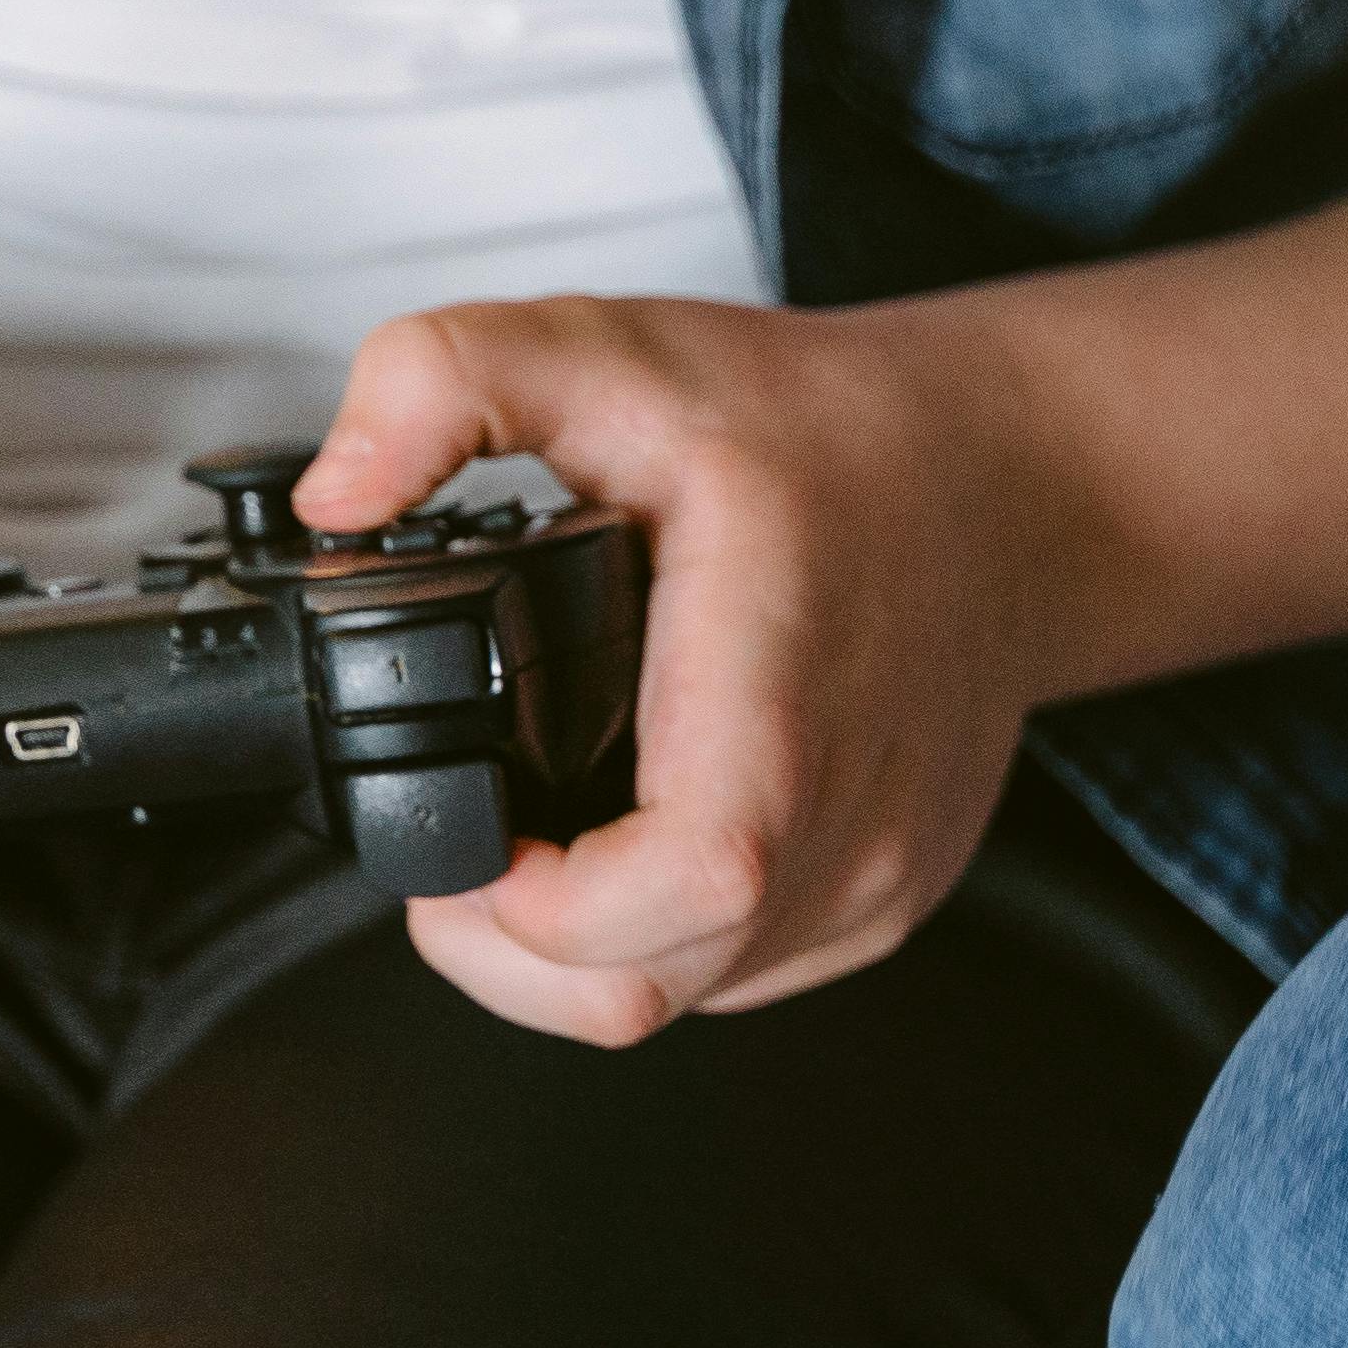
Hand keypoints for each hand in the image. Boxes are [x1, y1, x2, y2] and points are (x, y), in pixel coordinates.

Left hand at [301, 295, 1082, 1043]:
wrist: (1012, 486)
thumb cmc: (828, 436)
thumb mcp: (615, 350)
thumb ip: (446, 382)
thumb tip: (335, 493)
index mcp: (779, 689)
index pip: (687, 875)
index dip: (538, 906)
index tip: (467, 842)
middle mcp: (846, 810)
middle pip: (645, 984)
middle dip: (504, 947)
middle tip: (453, 847)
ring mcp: (876, 874)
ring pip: (681, 997)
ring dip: (576, 951)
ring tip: (532, 845)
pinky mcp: (887, 904)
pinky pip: (737, 975)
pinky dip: (656, 939)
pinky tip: (631, 841)